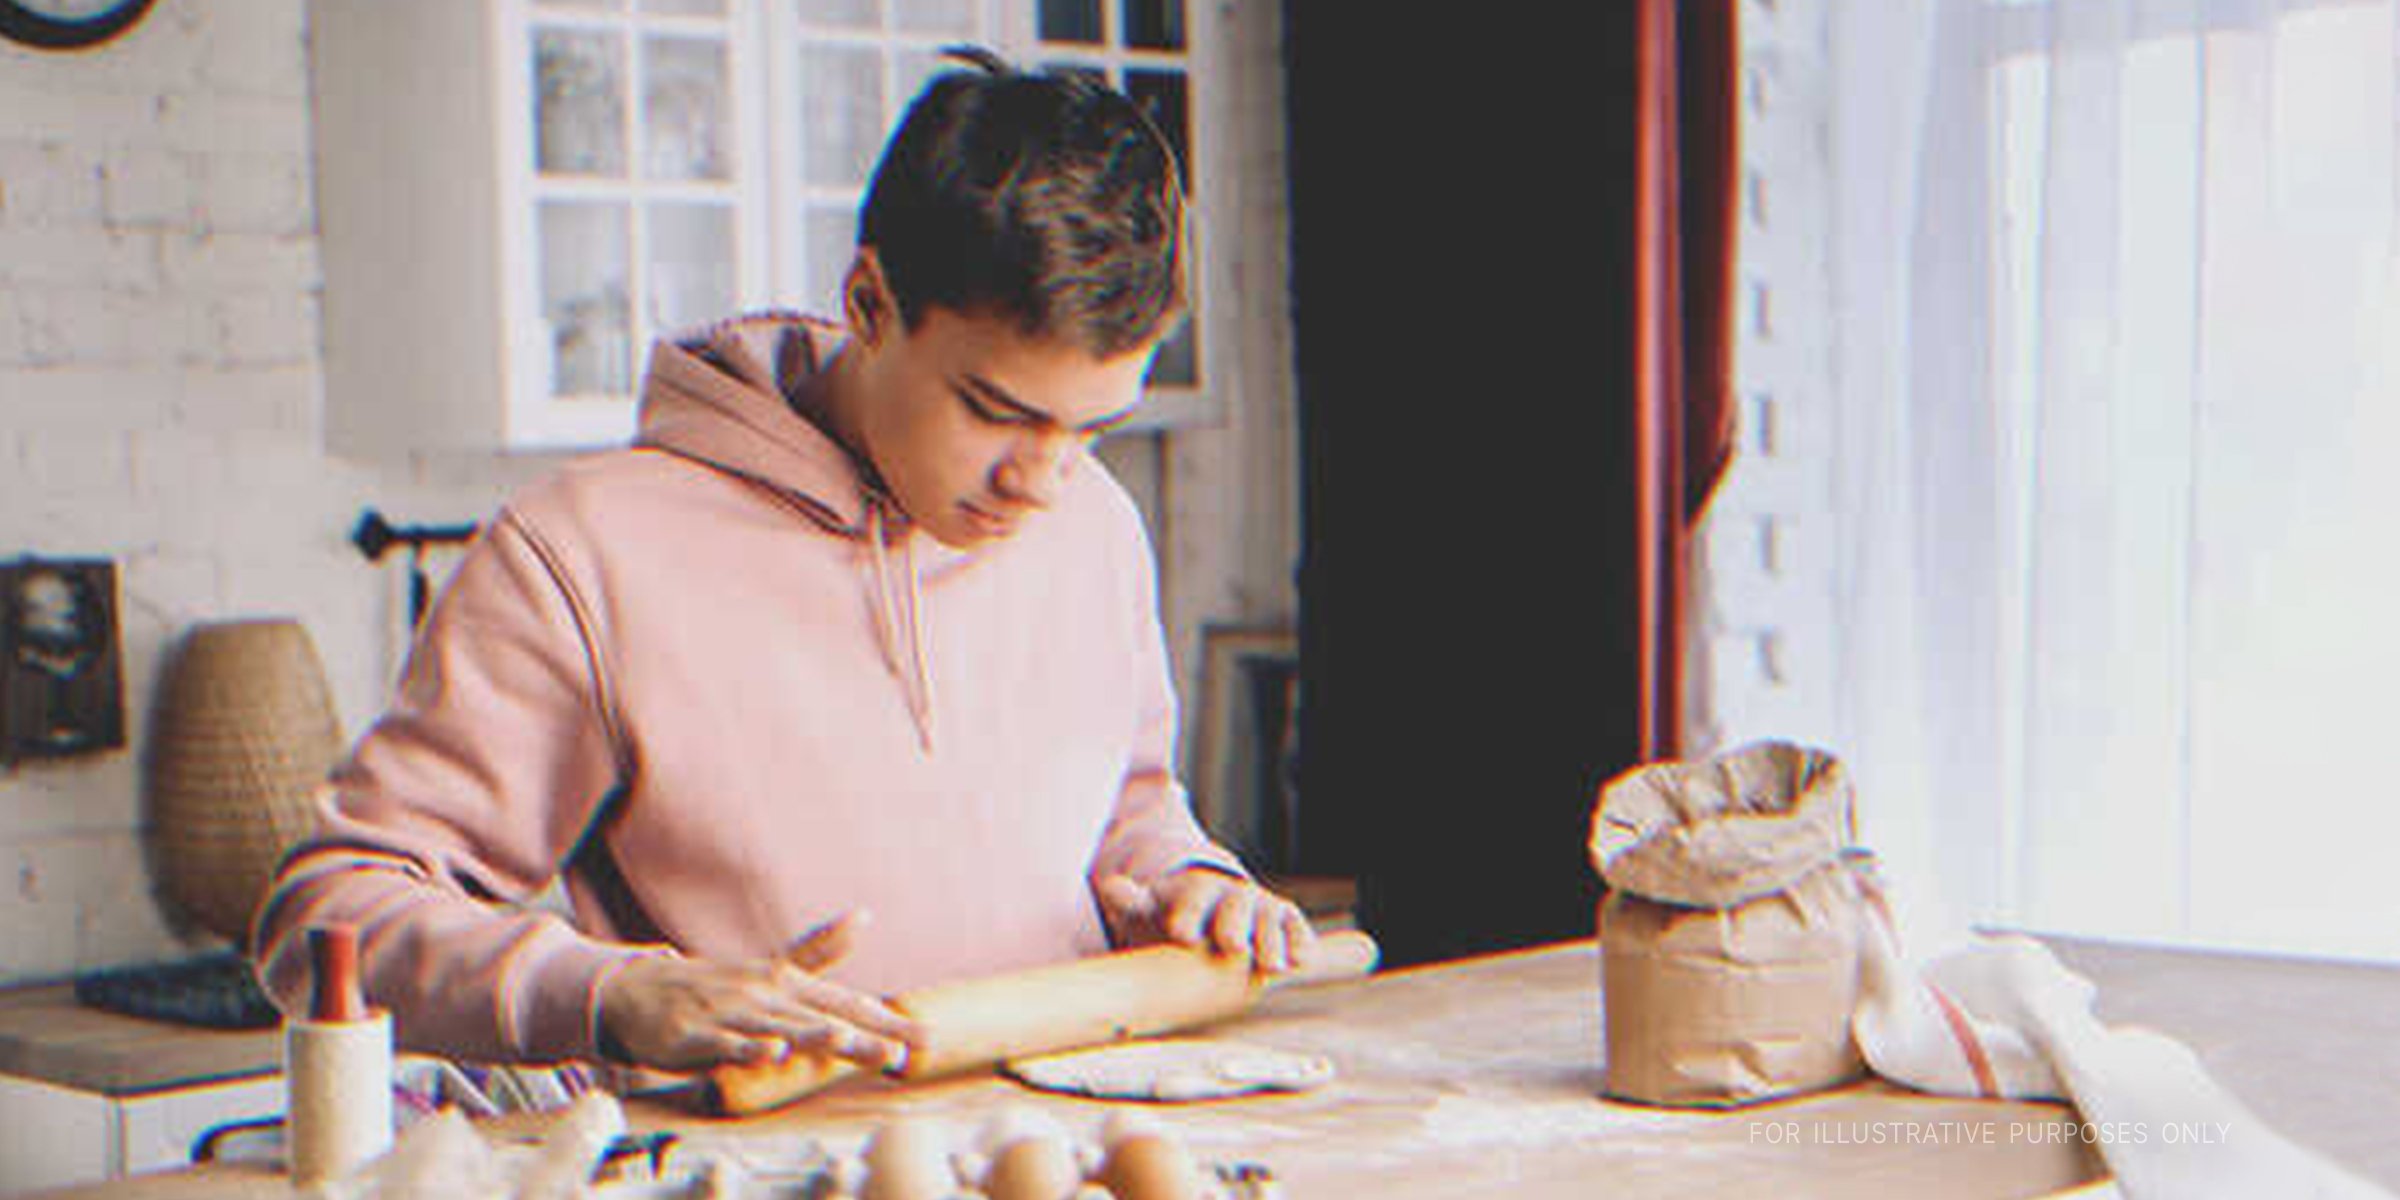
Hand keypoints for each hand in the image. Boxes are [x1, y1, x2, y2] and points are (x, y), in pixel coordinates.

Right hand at [596, 911, 923, 1072]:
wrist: (639, 991)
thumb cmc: (716, 986)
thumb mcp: (772, 969)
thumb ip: (820, 949)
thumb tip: (865, 916)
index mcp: (786, 983)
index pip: (846, 1003)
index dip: (885, 1021)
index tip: (926, 1038)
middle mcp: (764, 995)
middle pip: (821, 1018)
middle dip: (862, 1036)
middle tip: (902, 1051)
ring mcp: (729, 1013)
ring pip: (778, 1026)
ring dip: (811, 1034)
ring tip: (845, 1040)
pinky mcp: (694, 1034)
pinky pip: (725, 1044)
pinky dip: (747, 1047)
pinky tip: (772, 1051)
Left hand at [1094, 868, 1318, 973]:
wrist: (1211, 918)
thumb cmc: (1174, 919)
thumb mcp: (1147, 912)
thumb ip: (1130, 902)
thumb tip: (1112, 885)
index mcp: (1198, 888)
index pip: (1194, 896)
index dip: (1189, 913)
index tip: (1182, 935)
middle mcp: (1234, 893)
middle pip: (1237, 904)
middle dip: (1234, 923)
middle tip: (1230, 946)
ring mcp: (1263, 906)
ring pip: (1271, 918)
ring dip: (1272, 940)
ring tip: (1271, 965)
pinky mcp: (1286, 921)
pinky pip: (1297, 929)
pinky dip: (1301, 944)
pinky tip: (1302, 963)